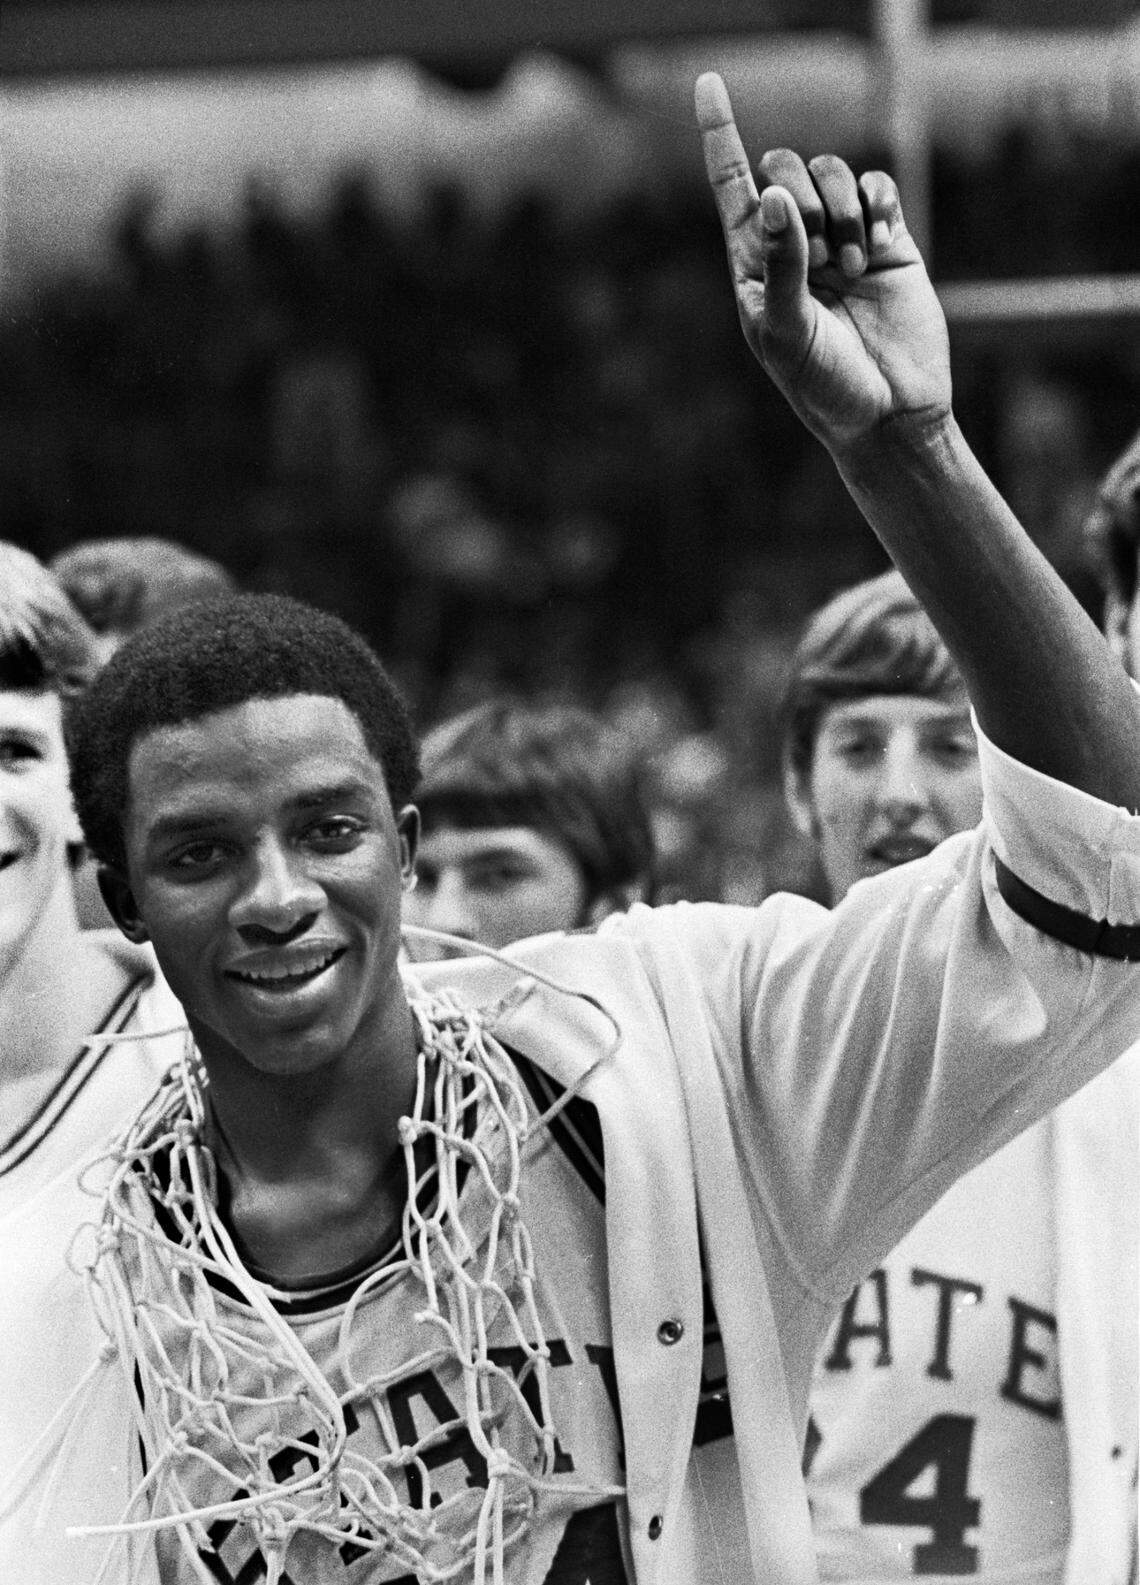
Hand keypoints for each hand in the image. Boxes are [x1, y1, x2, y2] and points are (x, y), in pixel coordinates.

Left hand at [695, 73, 950, 453]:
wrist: (888, 414)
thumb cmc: (824, 386)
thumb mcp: (786, 332)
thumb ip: (778, 264)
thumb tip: (774, 196)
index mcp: (755, 265)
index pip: (732, 186)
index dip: (720, 134)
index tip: (707, 83)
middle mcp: (794, 245)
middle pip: (785, 170)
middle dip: (802, 199)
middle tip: (820, 261)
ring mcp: (841, 239)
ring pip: (833, 173)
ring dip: (842, 212)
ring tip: (852, 269)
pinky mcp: (887, 241)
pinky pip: (876, 188)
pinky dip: (874, 206)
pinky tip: (875, 246)